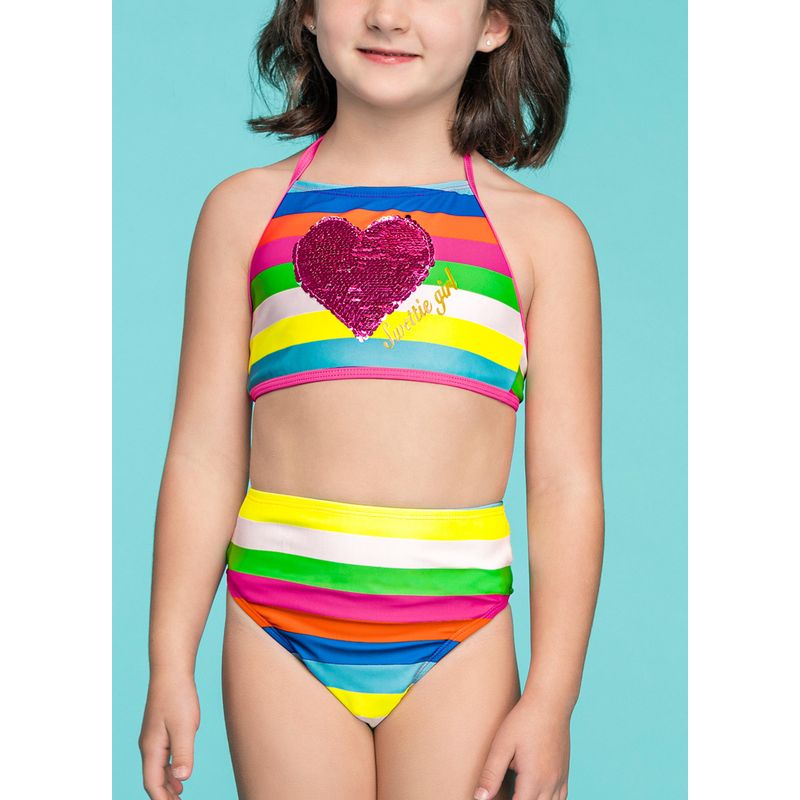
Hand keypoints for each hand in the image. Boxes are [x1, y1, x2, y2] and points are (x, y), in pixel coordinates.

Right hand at [138, 673, 200, 798]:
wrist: (171, 672)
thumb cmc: (178, 697)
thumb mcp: (185, 727)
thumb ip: (183, 753)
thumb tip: (182, 779)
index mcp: (152, 748)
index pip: (152, 783)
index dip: (162, 799)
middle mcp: (148, 746)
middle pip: (152, 779)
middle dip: (163, 795)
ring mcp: (153, 738)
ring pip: (157, 769)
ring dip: (166, 785)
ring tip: (178, 797)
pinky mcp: (160, 730)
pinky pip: (161, 758)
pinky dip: (168, 771)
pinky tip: (178, 774)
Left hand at [473, 693, 570, 799]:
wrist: (550, 702)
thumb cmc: (524, 720)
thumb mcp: (502, 745)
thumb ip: (491, 774)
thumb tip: (479, 798)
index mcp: (533, 780)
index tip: (496, 797)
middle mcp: (550, 784)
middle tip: (507, 793)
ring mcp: (560, 778)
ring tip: (519, 792)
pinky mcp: (564, 772)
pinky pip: (561, 798)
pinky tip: (537, 793)